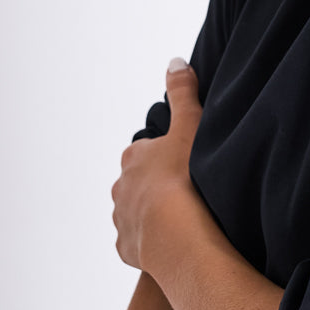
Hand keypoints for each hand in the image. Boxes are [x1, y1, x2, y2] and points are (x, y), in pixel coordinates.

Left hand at [112, 58, 202, 271]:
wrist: (175, 234)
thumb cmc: (184, 177)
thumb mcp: (189, 124)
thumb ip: (182, 91)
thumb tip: (175, 61)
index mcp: (133, 157)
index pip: (146, 152)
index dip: (166, 156)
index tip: (184, 163)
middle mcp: (120, 187)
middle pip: (139, 183)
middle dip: (157, 186)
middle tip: (186, 191)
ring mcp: (121, 219)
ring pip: (137, 213)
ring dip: (154, 215)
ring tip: (183, 220)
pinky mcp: (126, 248)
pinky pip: (139, 243)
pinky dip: (152, 242)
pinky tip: (172, 242)